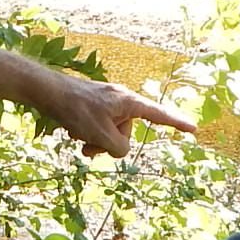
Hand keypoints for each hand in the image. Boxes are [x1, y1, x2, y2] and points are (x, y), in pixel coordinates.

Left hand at [42, 76, 197, 157]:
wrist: (45, 91)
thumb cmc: (75, 110)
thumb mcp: (101, 135)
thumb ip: (120, 147)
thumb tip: (119, 148)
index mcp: (129, 102)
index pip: (159, 115)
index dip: (177, 124)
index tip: (194, 129)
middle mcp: (121, 100)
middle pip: (126, 132)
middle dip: (108, 143)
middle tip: (88, 146)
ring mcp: (105, 102)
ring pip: (109, 132)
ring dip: (94, 140)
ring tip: (77, 138)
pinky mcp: (91, 105)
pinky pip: (97, 126)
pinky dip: (86, 132)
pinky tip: (71, 132)